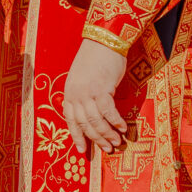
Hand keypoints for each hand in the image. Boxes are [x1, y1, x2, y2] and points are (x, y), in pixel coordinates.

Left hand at [63, 38, 128, 153]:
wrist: (104, 40)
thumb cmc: (95, 59)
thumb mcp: (82, 78)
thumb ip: (83, 95)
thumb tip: (91, 113)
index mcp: (69, 93)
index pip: (70, 121)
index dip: (77, 137)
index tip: (83, 150)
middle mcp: (75, 94)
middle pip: (84, 124)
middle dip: (96, 139)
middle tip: (108, 148)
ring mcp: (87, 92)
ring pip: (96, 121)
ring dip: (107, 134)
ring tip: (117, 142)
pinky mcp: (101, 89)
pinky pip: (108, 111)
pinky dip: (115, 121)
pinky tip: (123, 127)